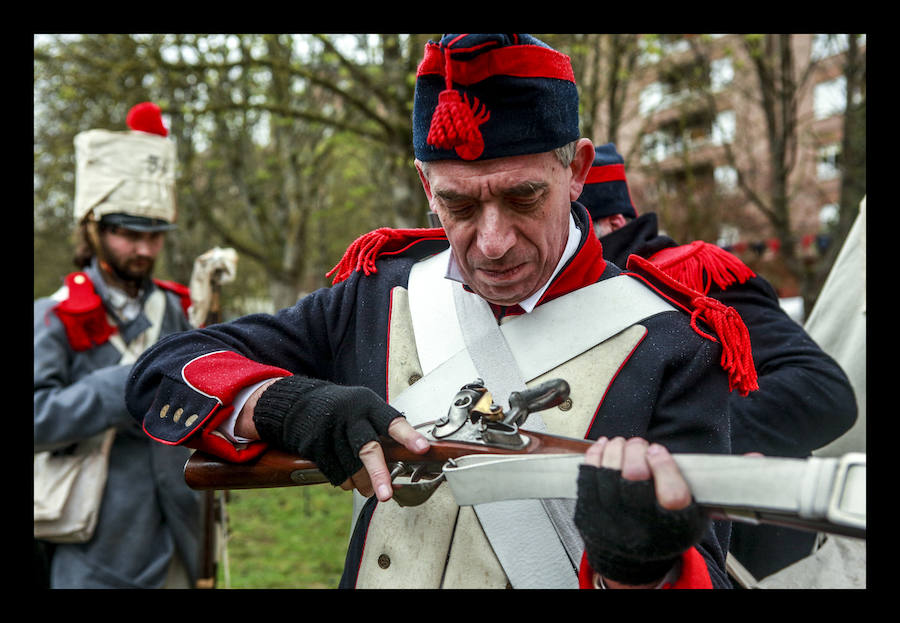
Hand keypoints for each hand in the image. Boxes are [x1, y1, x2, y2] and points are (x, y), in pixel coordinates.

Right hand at [249, 376, 428, 500]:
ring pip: (350, 466)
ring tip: (370, 489)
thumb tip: (406, 459)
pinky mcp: (314, 444)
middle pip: (367, 449)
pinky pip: (334, 472)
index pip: (392, 422)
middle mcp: (350, 416)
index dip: (408, 437)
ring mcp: (330, 430)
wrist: (301, 403)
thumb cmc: (344, 409)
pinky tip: (350, 480)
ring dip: (362, 483)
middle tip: (386, 494)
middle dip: (378, 474)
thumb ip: (384, 430)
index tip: (423, 449)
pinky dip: (345, 481)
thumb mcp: (366, 408)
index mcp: (368, 405)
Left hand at [575, 436, 707, 587]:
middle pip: (634, 474)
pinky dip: (596, 454)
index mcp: (671, 525)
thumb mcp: (689, 519)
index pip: (672, 493)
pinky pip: (588, 474)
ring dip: (617, 448)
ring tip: (623, 444)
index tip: (658, 450)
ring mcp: (611, 518)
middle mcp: (639, 524)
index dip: (664, 465)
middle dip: (636, 450)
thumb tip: (680, 459)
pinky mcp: (589, 512)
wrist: (632, 562)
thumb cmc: (662, 531)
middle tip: (640, 445)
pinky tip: (604, 445)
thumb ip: (689, 491)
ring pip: (609, 470)